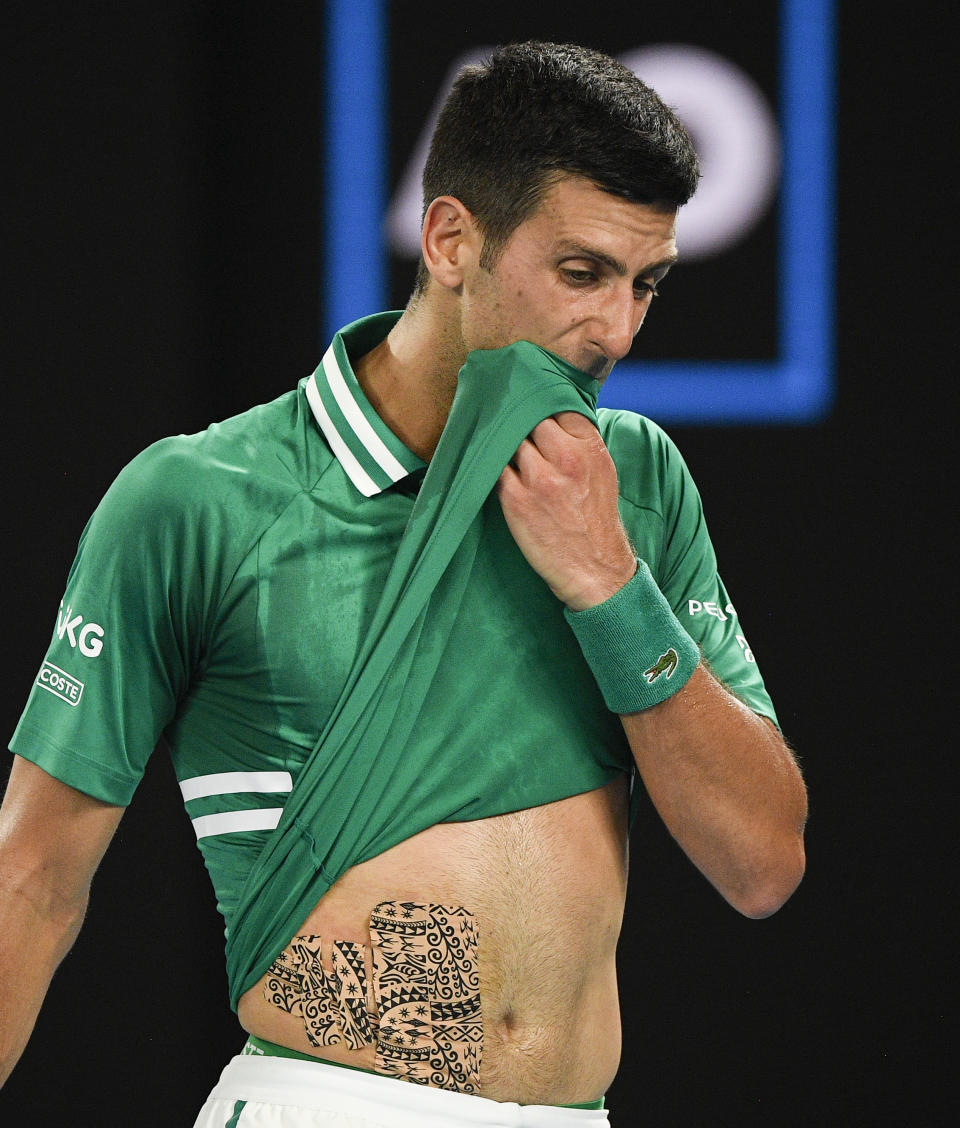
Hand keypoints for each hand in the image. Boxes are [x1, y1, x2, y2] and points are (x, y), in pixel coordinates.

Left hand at [496, 412, 636, 609]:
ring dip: (503, 444)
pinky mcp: (516, 500)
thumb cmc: (595, 518)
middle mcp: (566, 458)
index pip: (557, 405)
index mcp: (589, 447)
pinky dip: (493, 466)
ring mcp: (539, 479)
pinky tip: (494, 469)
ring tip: (501, 449)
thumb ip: (579, 440)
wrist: (594, 567)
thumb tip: (549, 413)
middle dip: (520, 422)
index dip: (541, 406)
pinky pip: (495, 468)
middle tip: (510, 425)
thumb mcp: (601, 469)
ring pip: (509, 441)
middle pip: (529, 418)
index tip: (531, 408)